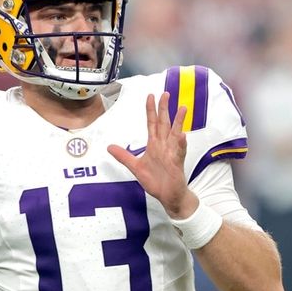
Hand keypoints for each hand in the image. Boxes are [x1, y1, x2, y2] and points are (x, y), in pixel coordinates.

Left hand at [107, 92, 198, 218]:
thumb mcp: (135, 167)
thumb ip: (123, 156)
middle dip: (164, 109)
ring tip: (183, 108)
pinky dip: (180, 144)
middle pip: (164, 123)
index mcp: (154, 145)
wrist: (168, 196)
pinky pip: (179, 152)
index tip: (151, 96)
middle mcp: (164, 146)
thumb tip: (109, 147)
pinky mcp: (177, 164)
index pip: (152, 123)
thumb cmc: (156, 181)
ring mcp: (172, 153)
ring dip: (179, 121)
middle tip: (166, 94)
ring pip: (175, 134)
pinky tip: (181, 135)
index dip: (151, 110)